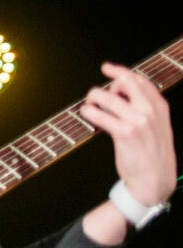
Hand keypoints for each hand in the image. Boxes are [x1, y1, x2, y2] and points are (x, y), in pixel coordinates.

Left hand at [81, 62, 175, 207]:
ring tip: (89, 109)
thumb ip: (143, 109)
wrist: (155, 179)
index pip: (139, 79)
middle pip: (123, 82)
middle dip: (107, 86)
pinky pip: (99, 114)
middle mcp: (150, 110)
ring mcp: (138, 120)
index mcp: (159, 106)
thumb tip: (119, 95)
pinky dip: (88, 112)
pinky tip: (87, 114)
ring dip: (92, 100)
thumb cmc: (151, 154)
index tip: (107, 68)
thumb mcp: (156, 126)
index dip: (120, 71)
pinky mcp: (124, 132)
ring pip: (105, 96)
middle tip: (97, 97)